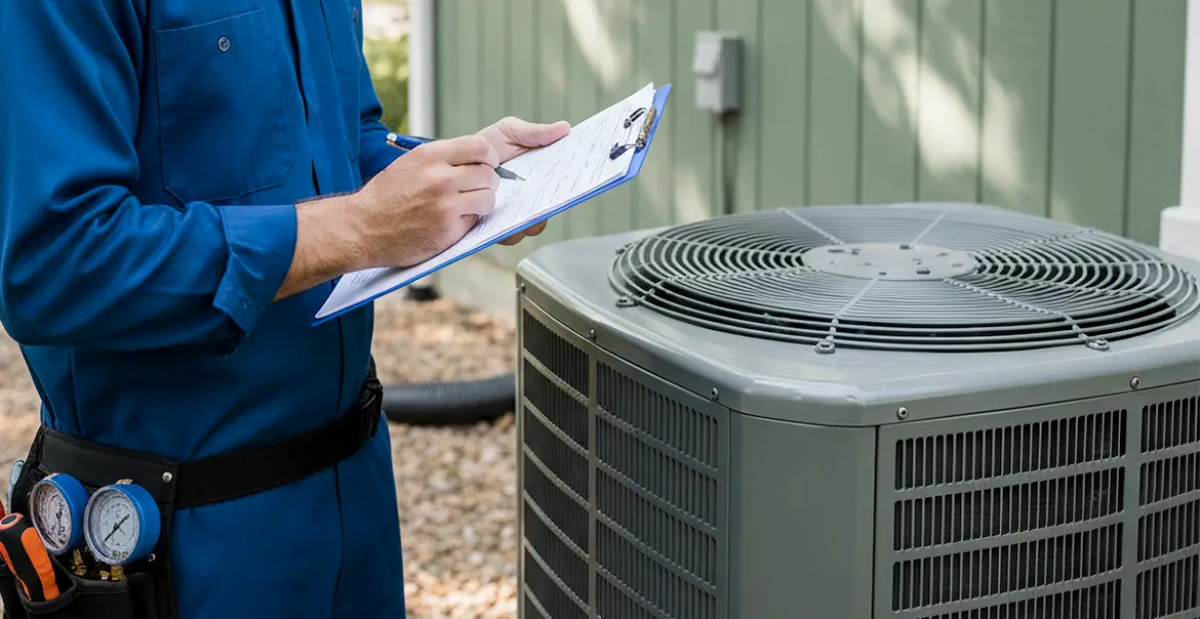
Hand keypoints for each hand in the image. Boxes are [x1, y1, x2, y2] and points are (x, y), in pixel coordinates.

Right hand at [351, 135, 501, 268]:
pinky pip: (475, 221)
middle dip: (486, 183)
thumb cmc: (386, 196)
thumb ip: (442, 159)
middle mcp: (440, 178)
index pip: (480, 147)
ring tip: (464, 207)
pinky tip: (449, 222)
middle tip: (476, 190)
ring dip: (481, 204)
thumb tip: (478, 160)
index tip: (487, 165)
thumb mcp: (410, 163)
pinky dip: (467, 222)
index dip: (489, 158)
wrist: (361, 228)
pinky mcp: (448, 231)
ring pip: (488, 199)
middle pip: (489, 174)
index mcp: (430, 156)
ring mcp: (446, 206)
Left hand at [477, 117, 569, 245]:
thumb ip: (533, 133)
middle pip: (552, 205)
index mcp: (537, 175)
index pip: (562, 181)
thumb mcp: (507, 133)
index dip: (573, 179)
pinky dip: (513, 229)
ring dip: (535, 218)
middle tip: (556, 193)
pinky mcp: (496, 228)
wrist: (450, 167)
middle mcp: (529, 197)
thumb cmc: (480, 149)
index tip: (580, 173)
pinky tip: (508, 219)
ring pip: (534, 223)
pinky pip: (511, 234)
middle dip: (557, 200)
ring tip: (529, 209)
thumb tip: (564, 128)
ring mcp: (514, 213)